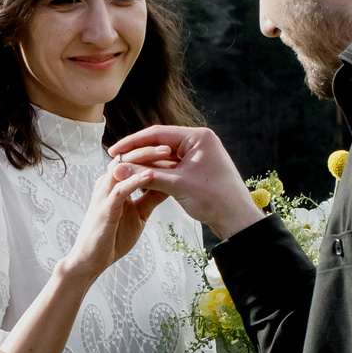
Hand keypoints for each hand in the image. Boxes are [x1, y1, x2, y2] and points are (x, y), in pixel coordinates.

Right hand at [54, 151, 172, 285]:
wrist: (93, 260)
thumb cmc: (114, 236)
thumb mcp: (140, 213)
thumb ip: (152, 197)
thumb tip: (170, 183)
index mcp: (116, 181)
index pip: (135, 158)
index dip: (154, 152)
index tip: (176, 150)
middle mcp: (108, 182)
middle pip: (130, 155)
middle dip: (152, 148)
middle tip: (173, 146)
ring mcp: (104, 193)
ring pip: (125, 166)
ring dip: (146, 159)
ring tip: (166, 153)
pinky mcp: (104, 207)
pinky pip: (121, 189)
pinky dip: (136, 181)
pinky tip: (152, 175)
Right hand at [107, 125, 262, 238]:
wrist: (237, 219)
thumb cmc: (213, 199)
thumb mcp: (176, 185)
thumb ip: (146, 175)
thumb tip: (117, 169)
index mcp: (198, 137)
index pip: (157, 133)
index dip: (132, 142)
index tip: (113, 151)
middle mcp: (200, 140)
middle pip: (161, 142)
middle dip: (138, 152)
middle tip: (115, 159)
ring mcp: (200, 153)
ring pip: (166, 154)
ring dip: (147, 162)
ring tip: (125, 169)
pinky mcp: (200, 167)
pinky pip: (173, 164)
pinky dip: (158, 170)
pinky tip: (143, 176)